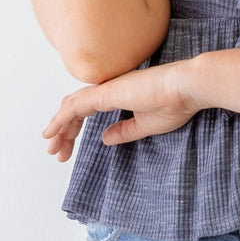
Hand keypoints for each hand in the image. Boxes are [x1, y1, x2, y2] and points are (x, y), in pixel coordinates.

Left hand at [42, 61, 201, 162]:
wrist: (188, 88)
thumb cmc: (176, 103)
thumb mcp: (145, 125)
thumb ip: (124, 132)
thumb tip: (104, 138)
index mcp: (118, 95)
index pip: (86, 111)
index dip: (73, 130)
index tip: (67, 150)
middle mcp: (108, 90)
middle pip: (74, 109)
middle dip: (63, 131)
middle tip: (57, 153)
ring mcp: (106, 90)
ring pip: (71, 108)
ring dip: (59, 128)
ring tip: (52, 147)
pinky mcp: (106, 93)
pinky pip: (75, 107)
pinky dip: (60, 119)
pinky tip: (52, 132)